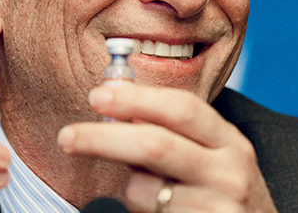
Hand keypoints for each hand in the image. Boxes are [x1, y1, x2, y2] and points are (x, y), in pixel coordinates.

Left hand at [57, 85, 276, 212]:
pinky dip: (136, 209)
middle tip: (68, 136)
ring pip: (144, 190)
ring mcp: (219, 208)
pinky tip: (154, 209)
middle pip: (155, 146)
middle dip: (104, 138)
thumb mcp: (208, 156)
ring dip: (126, 187)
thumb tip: (111, 104)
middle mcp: (228, 172)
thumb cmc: (218, 192)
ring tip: (139, 190)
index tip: (97, 95)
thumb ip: (169, 131)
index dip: (135, 99)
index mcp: (228, 140)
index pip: (180, 107)